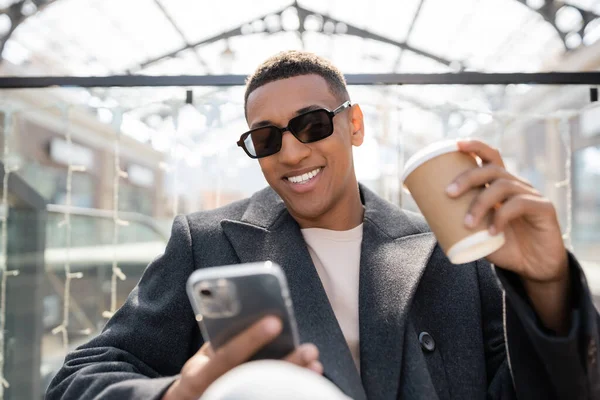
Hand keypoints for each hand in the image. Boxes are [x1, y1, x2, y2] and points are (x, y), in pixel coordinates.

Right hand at [162, 316, 321, 399]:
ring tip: (314, 362)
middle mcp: (214, 394)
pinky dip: (290, 388)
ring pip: (265, 393)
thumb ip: (221, 339)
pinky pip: (269, 396)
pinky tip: (308, 376)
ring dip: (293, 376)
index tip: (275, 321)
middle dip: (285, 364)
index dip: (250, 339)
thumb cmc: (203, 370)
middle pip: (254, 380)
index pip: (226, 356)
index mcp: (198, 376)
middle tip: (309, 349)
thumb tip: (251, 314)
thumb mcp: (202, 356)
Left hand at [446, 139, 570, 332]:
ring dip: (480, 203)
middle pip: (491, 169)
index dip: (475, 146)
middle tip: (449, 192)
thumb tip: (427, 213)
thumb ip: (459, 221)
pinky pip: (520, 204)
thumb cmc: (503, 247)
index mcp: (500, 186)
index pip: (490, 157)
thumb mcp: (477, 233)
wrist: (534, 267)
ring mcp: (531, 195)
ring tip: (467, 223)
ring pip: (502, 186)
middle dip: (467, 177)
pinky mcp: (544, 208)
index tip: (456, 144)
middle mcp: (516, 185)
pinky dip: (501, 217)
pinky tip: (492, 232)